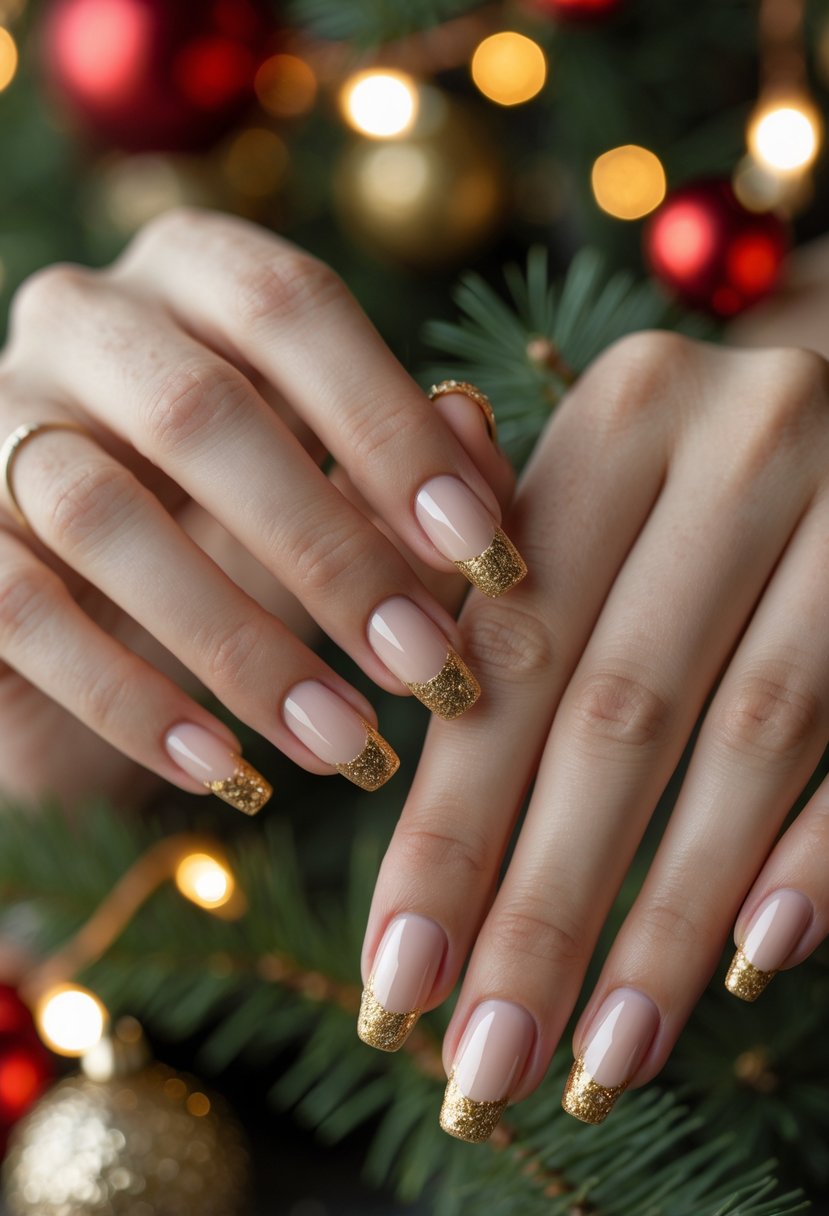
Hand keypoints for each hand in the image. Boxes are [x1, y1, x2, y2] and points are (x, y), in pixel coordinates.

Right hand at [0, 206, 516, 808]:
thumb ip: (403, 464)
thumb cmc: (240, 536)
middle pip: (198, 413)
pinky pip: (22, 608)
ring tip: (341, 741)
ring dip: (239, 645)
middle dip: (327, 552)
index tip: (481, 551)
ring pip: (101, 514)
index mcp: (192, 275)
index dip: (391, 429)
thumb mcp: (334, 493)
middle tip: (423, 665)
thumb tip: (474, 428)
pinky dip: (131, 699)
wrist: (91, 615)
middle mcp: (83, 321)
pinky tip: (224, 767)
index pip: (292, 309)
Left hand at [359, 330, 828, 1137]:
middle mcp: (737, 445)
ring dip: (669, 918)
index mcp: (616, 424)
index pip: (509, 660)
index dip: (448, 829)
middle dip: (543, 908)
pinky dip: (812, 847)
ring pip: (748, 741)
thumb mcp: (591, 500)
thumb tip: (399, 825)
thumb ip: (489, 611)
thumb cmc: (690, 477)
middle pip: (617, 715)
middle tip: (485, 1069)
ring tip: (602, 1055)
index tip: (398, 982)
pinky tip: (754, 960)